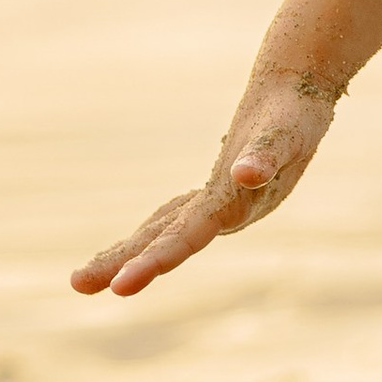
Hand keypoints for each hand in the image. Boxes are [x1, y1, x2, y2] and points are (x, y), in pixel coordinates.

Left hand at [69, 70, 341, 300]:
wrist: (304, 95)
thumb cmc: (294, 113)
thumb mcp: (285, 130)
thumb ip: (267, 153)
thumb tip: (246, 174)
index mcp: (236, 205)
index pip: (187, 237)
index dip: (154, 260)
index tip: (120, 286)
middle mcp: (224, 212)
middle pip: (166, 242)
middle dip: (124, 264)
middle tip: (77, 284)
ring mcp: (219, 205)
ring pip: (164, 234)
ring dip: (128, 256)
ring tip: (83, 281)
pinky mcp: (215, 193)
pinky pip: (172, 220)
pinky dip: (149, 235)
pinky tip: (134, 248)